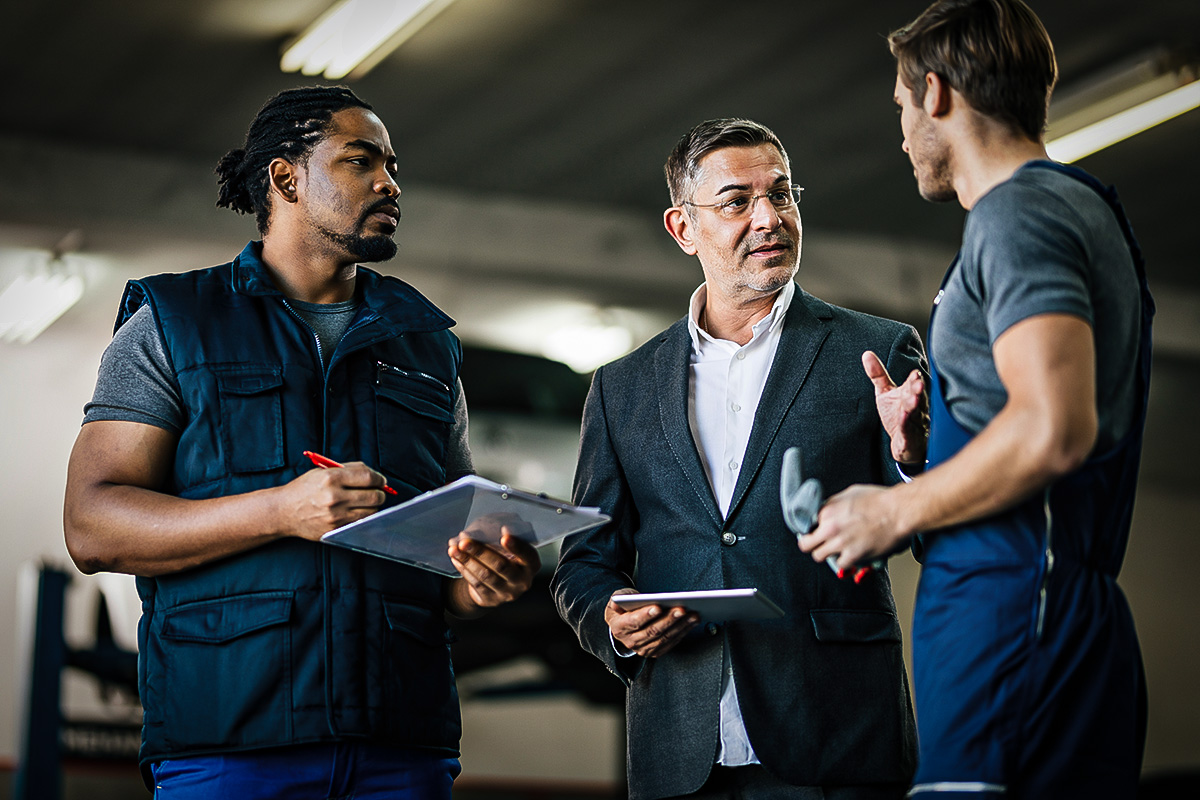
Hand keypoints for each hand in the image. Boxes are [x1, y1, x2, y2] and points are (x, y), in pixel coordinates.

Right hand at [276, 461, 389, 540]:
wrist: (283, 511)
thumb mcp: (322, 471)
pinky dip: (362, 516)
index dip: (379, 479)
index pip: (368, 477)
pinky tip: (356, 510)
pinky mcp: (335, 528)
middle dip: (380, 493)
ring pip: (371, 511)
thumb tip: (373, 474)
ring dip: (373, 506)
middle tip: (378, 491)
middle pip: (374, 496)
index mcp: (331, 478)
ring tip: (366, 501)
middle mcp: (334, 497)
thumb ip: (348, 470)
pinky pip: (359, 522)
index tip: (381, 480)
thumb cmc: (304, 489)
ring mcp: (335, 515)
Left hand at [447, 529, 539, 613]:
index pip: (527, 555)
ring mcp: (507, 593)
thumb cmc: (507, 558)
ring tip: (454, 549)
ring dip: (467, 561)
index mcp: (531, 565)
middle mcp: (522, 581)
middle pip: (501, 566)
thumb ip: (505, 538)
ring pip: (485, 576)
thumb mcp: (512, 549)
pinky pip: (476, 584)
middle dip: (481, 552)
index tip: (504, 534)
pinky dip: (464, 569)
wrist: (500, 585)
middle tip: (465, 541)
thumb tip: (485, 526)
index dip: (516, 546)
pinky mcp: (491, 599)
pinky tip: (456, 559)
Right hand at [604, 588, 698, 657]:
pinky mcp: (655, 651)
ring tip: (693, 614)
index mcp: (619, 627)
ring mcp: (644, 649)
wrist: (623, 624)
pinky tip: (692, 622)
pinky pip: (671, 642)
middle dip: (669, 619)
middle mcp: (631, 641)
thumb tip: (625, 599)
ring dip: (681, 626)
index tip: (658, 607)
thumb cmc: (623, 608)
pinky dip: (683, 632)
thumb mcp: (618, 599)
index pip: (633, 622)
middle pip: (652, 631)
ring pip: (665, 637)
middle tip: (681, 609)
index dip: (646, 615)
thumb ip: (621, 597)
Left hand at [799, 483, 908, 569]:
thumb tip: (826, 510)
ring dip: (828, 554)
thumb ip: (834, 504)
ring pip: (820, 556)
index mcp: (827, 511)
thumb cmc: (879, 500)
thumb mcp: (850, 493)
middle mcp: (830, 528)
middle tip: (820, 544)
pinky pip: (840, 564)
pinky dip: (845, 561)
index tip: (817, 532)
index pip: (807, 525)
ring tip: (838, 549)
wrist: (898, 512)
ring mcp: (840, 543)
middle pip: (806, 545)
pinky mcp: (853, 556)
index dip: (813, 528)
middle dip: (812, 544)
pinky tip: (851, 554)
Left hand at [862, 350, 927, 467]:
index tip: (914, 374)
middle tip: (918, 383)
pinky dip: (906, 425)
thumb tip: (866, 353)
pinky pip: (908, 430)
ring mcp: (914, 422)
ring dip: (914, 407)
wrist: (905, 443)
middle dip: (917, 390)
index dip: (914, 380)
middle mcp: (915, 407)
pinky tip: (904, 419)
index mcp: (909, 394)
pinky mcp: (909, 437)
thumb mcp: (885, 393)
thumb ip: (878, 374)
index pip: (913, 385)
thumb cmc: (897, 414)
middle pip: (917, 397)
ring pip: (915, 413)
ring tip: (913, 400)